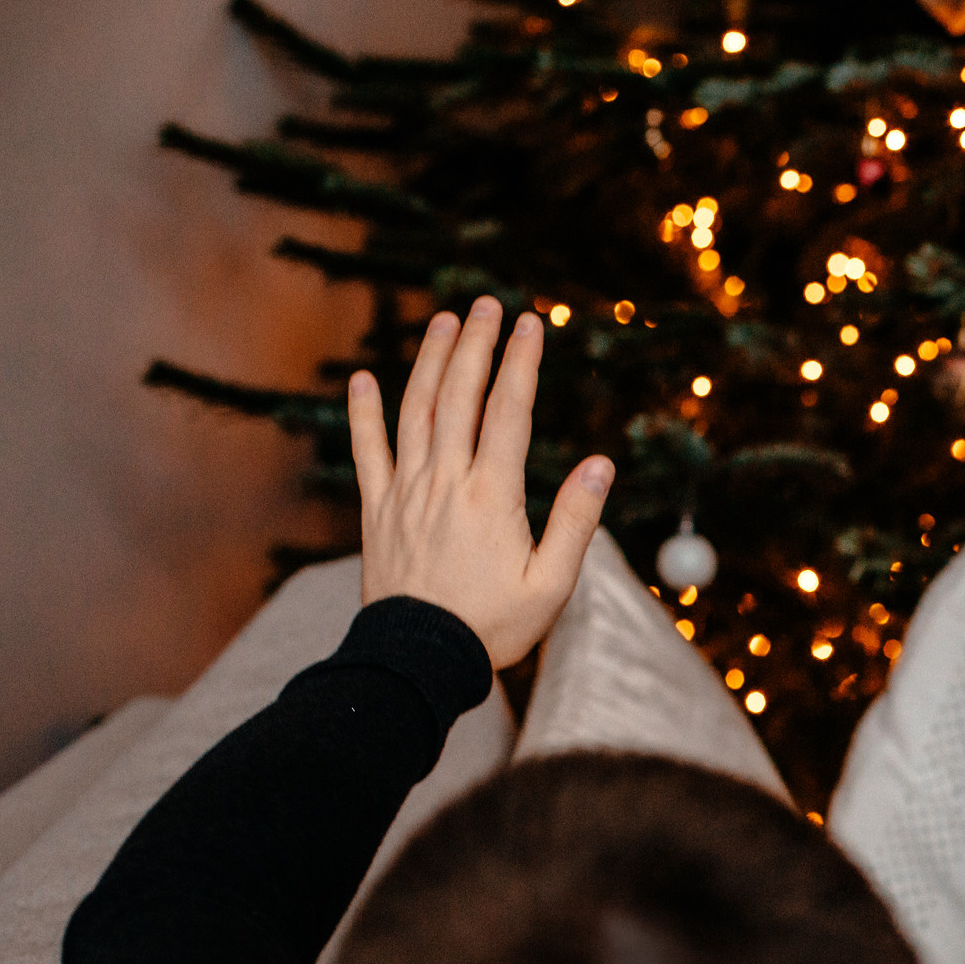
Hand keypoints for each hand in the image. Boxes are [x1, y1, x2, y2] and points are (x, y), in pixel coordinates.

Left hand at [348, 297, 612, 668]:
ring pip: (415, 410)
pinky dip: (363, 413)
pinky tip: (362, 379)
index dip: (520, 363)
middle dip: (475, 345)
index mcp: (492, 495)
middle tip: (487, 304)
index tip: (530, 323)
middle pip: (459, 396)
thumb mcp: (553, 582)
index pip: (508, 412)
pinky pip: (367, 451)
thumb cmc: (494, 627)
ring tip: (443, 322)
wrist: (419, 658)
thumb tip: (601, 464)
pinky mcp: (377, 510)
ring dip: (429, 362)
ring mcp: (405, 492)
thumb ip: (576, 519)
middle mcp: (444, 482)